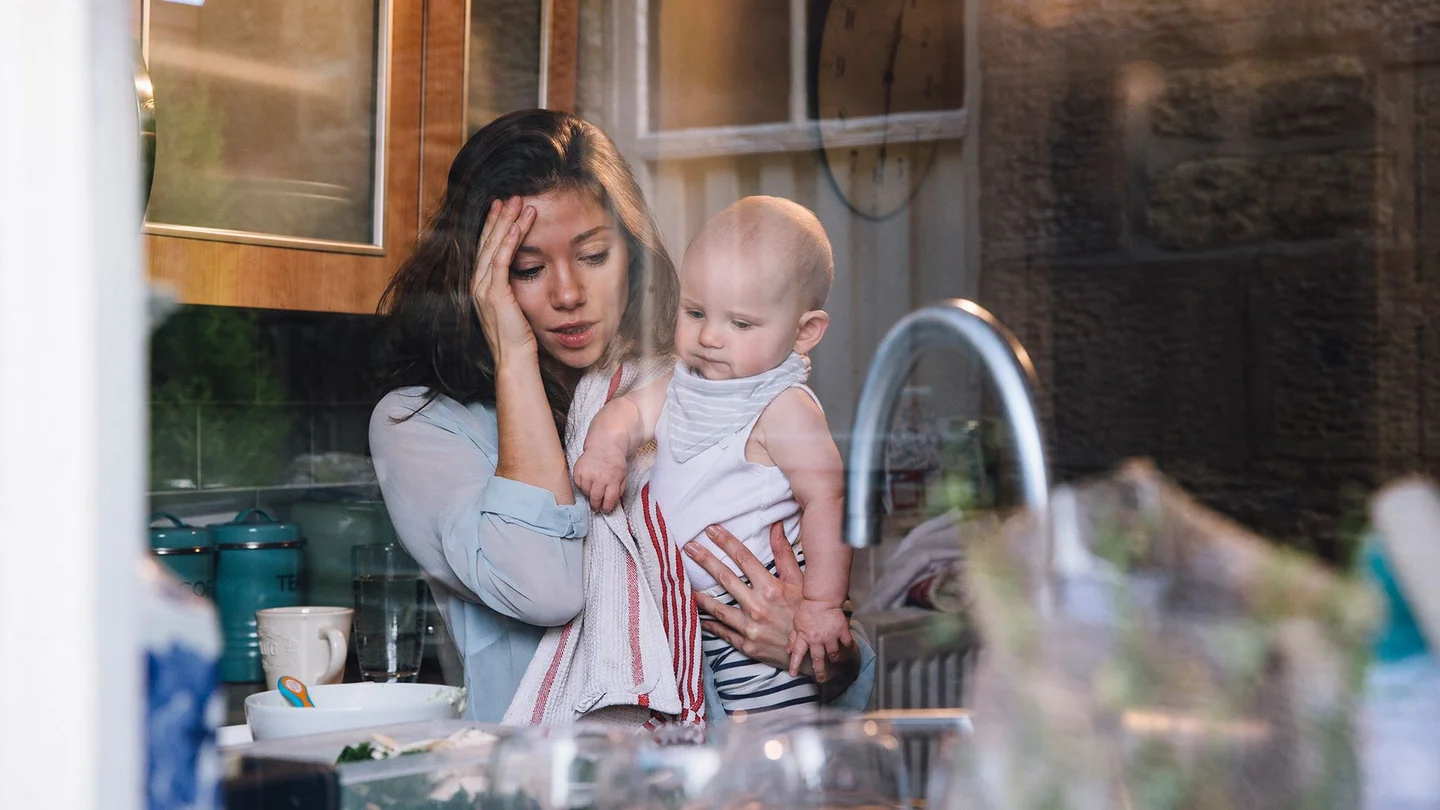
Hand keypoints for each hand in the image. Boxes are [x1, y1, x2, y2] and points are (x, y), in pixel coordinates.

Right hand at [471, 197, 538, 364]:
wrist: (514, 358)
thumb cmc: (519, 336)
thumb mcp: (515, 304)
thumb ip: (513, 286)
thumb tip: (524, 270)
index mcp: (480, 285)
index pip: (486, 248)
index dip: (494, 226)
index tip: (503, 207)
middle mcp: (477, 284)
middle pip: (487, 242)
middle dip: (500, 217)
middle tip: (512, 197)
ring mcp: (483, 288)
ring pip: (494, 246)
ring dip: (507, 223)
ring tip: (520, 203)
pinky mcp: (495, 294)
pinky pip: (501, 261)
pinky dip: (509, 241)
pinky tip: (518, 226)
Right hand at [572, 443, 627, 512]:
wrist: (604, 446)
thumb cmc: (615, 463)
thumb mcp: (623, 476)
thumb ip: (619, 490)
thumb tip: (611, 503)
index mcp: (613, 479)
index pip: (608, 500)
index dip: (607, 508)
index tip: (605, 510)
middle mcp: (599, 477)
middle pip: (595, 498)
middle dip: (596, 505)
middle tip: (596, 507)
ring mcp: (587, 473)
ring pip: (585, 492)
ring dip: (589, 494)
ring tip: (593, 489)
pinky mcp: (578, 470)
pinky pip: (578, 485)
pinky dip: (582, 486)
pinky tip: (588, 481)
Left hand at [688, 522, 858, 689]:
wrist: (814, 653)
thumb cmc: (807, 615)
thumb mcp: (800, 583)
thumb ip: (784, 554)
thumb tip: (776, 527)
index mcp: (772, 588)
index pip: (744, 558)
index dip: (726, 542)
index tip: (711, 529)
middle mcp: (758, 607)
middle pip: (725, 578)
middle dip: (705, 560)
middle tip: (688, 547)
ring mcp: (750, 628)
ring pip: (717, 608)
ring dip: (700, 595)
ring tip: (683, 584)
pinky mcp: (747, 645)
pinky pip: (723, 632)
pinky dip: (710, 624)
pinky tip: (699, 616)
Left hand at [787, 600, 853, 682]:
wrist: (822, 598)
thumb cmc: (807, 609)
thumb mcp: (796, 623)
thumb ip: (792, 638)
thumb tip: (788, 651)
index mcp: (804, 636)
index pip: (797, 654)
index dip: (794, 665)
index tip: (793, 675)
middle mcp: (817, 639)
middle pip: (818, 659)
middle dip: (819, 671)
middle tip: (821, 679)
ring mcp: (830, 635)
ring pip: (834, 654)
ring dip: (834, 659)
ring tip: (835, 662)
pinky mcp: (841, 630)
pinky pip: (846, 643)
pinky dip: (847, 648)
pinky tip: (847, 650)